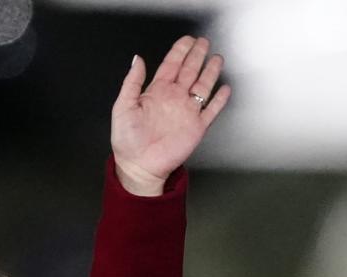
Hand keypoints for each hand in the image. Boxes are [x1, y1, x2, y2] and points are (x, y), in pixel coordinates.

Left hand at [111, 35, 230, 195]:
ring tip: (217, 58)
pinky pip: (211, 110)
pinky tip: (224, 89)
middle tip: (204, 42)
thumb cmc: (127, 141)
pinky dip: (219, 100)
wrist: (138, 166)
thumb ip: (132, 82)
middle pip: (190, 71)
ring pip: (203, 86)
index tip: (188, 40)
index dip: (180, 51)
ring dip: (210, 72)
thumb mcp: (123, 107)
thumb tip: (138, 59)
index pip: (172, 65)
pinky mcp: (196, 128)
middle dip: (197, 55)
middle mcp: (174, 99)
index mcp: (157, 92)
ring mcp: (186, 112)